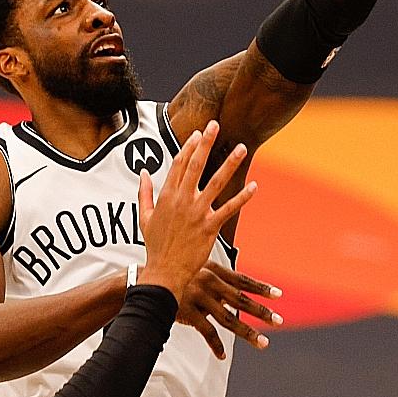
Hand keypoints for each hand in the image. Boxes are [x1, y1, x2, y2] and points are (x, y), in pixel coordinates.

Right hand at [137, 121, 258, 310]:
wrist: (164, 271)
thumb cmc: (155, 245)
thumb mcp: (144, 217)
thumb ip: (144, 193)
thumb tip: (143, 173)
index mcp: (167, 196)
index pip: (178, 164)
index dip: (189, 147)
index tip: (198, 133)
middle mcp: (182, 200)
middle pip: (196, 165)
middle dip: (206, 143)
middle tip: (215, 125)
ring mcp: (197, 213)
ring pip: (216, 182)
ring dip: (229, 163)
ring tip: (241, 148)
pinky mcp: (210, 227)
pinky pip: (229, 209)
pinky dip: (242, 197)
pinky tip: (254, 186)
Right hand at [177, 260, 281, 358]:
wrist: (146, 281)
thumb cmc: (173, 275)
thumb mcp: (195, 268)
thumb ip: (214, 279)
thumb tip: (234, 293)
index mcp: (213, 271)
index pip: (243, 280)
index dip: (261, 288)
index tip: (279, 295)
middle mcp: (208, 283)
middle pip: (241, 300)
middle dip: (261, 312)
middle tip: (279, 321)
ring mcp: (199, 298)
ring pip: (229, 319)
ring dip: (248, 333)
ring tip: (264, 343)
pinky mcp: (187, 312)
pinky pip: (206, 332)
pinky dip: (215, 345)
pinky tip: (222, 356)